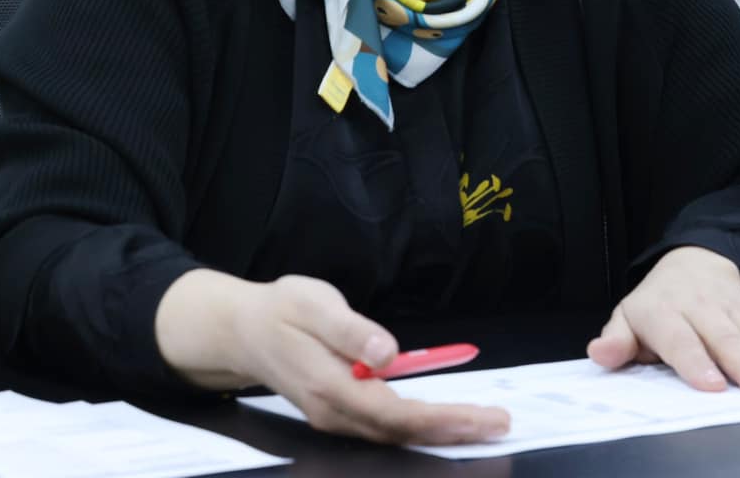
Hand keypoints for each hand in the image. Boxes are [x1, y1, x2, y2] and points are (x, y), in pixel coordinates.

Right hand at [154, 270, 509, 445]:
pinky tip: (445, 421)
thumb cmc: (281, 310)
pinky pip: (383, 426)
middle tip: (500, 425)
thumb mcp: (314, 305)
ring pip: (393, 434)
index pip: (395, 413)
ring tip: (483, 426)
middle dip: (452, 430)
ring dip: (440, 431)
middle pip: (400, 431)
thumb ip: (351, 331)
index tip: (482, 418)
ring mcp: (333, 416)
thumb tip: (388, 354)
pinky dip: (419, 426)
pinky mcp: (336, 410)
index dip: (442, 418)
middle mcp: (332, 411)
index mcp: (329, 386)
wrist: (240, 330)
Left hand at [588, 245, 739, 393]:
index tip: (712, 385)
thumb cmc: (657, 304)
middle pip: (724, 336)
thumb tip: (601, 352)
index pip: (680, 338)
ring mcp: (732, 306)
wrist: (693, 262)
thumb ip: (617, 341)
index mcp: (664, 311)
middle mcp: (701, 306)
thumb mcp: (628, 317)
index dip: (696, 362)